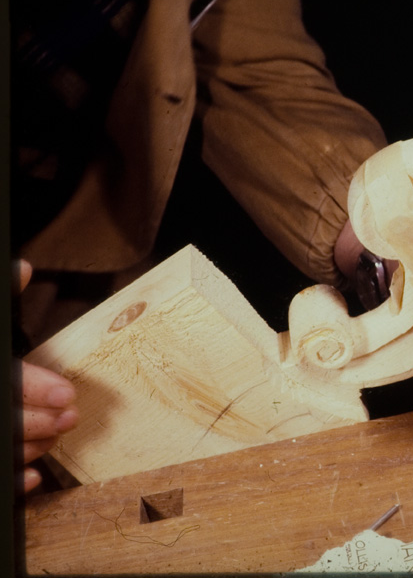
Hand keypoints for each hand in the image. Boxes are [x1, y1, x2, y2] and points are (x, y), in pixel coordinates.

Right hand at [12, 260, 78, 492]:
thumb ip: (2, 299)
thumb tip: (24, 268)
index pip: (6, 381)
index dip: (35, 388)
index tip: (66, 395)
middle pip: (3, 419)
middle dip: (40, 420)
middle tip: (71, 417)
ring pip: (2, 446)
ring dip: (32, 444)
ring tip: (58, 435)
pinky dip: (14, 480)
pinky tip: (34, 476)